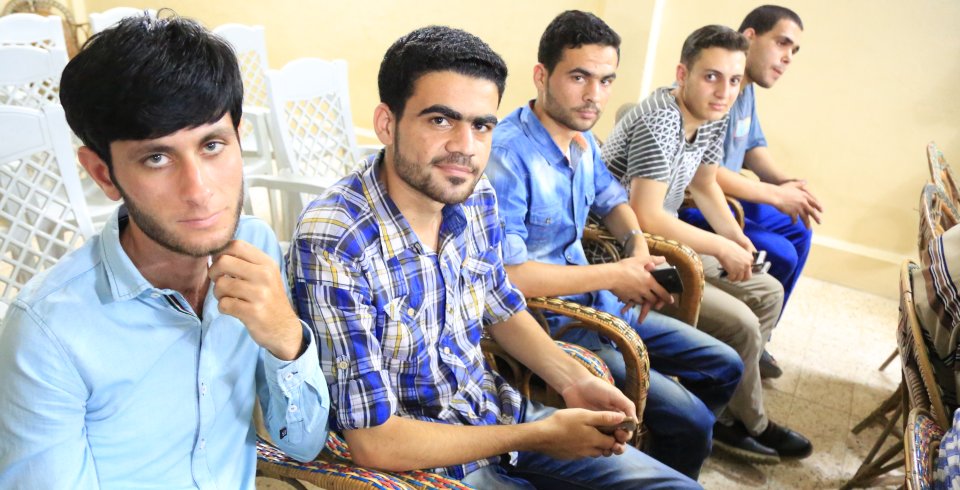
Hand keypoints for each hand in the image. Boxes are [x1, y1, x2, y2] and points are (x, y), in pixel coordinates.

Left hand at [208, 240, 303, 359]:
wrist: (284, 329)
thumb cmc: (269, 299)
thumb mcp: (266, 275)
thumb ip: (246, 262)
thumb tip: (216, 254)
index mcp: (267, 263)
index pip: (236, 245)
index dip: (221, 252)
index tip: (220, 263)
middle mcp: (265, 275)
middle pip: (224, 262)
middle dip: (214, 272)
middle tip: (219, 281)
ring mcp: (260, 294)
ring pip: (221, 285)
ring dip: (218, 293)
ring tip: (227, 297)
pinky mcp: (253, 312)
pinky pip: (224, 304)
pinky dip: (223, 307)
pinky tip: (231, 309)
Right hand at [534, 408, 629, 458]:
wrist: (541, 436)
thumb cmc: (563, 422)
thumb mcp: (584, 415)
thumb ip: (603, 418)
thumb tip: (621, 418)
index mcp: (595, 440)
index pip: (613, 442)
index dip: (615, 436)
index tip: (612, 428)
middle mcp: (589, 451)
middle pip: (604, 449)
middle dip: (605, 442)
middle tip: (601, 430)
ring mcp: (579, 455)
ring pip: (593, 452)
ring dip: (594, 445)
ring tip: (588, 434)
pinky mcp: (569, 456)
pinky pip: (581, 453)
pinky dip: (583, 447)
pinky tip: (575, 438)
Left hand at [560, 376, 636, 446]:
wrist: (576, 386)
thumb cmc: (597, 387)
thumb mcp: (614, 394)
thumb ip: (626, 406)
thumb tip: (635, 422)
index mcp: (620, 415)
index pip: (627, 430)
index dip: (626, 435)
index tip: (620, 434)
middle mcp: (612, 424)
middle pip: (619, 440)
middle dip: (620, 445)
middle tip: (615, 446)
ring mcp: (600, 428)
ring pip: (608, 444)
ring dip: (611, 450)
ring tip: (607, 451)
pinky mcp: (588, 431)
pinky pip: (595, 443)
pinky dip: (598, 449)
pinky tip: (596, 450)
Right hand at [609, 255, 672, 321]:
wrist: (610, 275)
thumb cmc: (626, 266)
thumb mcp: (641, 259)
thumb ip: (653, 259)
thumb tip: (664, 259)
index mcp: (649, 282)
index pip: (661, 292)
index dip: (667, 297)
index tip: (671, 300)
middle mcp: (644, 291)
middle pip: (652, 299)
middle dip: (654, 299)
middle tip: (655, 298)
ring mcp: (634, 296)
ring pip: (642, 301)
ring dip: (644, 300)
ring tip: (642, 296)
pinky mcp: (626, 298)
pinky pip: (632, 301)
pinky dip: (633, 300)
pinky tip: (631, 296)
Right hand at [716, 236, 753, 281]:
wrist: (722, 247)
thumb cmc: (728, 247)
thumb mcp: (740, 251)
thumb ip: (743, 258)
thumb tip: (739, 264)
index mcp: (750, 258)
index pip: (750, 269)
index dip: (745, 271)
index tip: (741, 272)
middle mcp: (747, 264)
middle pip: (748, 276)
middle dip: (742, 278)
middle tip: (738, 278)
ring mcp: (741, 269)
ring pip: (739, 279)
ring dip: (735, 279)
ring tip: (731, 277)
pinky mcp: (733, 272)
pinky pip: (732, 278)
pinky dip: (730, 278)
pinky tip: (727, 276)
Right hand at [774, 180, 822, 227]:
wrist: (775, 195)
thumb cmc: (782, 189)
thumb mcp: (792, 184)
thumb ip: (799, 183)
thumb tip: (805, 181)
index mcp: (804, 196)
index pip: (814, 202)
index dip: (818, 207)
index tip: (821, 211)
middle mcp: (803, 202)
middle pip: (812, 211)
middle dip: (816, 218)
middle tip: (820, 222)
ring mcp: (798, 208)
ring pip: (804, 217)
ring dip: (807, 223)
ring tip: (808, 228)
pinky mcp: (792, 213)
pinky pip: (795, 219)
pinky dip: (794, 221)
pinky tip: (794, 223)